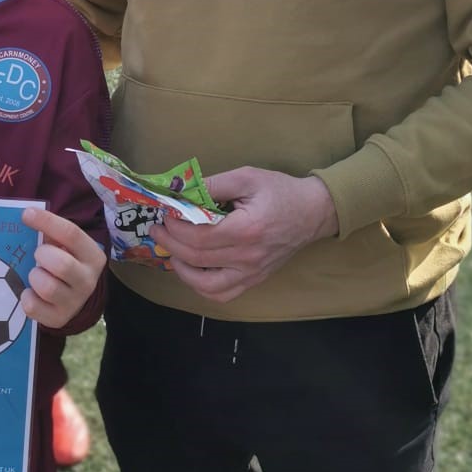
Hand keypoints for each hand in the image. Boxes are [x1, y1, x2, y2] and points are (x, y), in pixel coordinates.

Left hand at [20, 207, 105, 329]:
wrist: (74, 298)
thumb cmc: (65, 262)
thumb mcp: (66, 247)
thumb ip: (52, 233)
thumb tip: (27, 216)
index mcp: (93, 256)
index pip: (72, 234)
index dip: (47, 222)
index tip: (26, 214)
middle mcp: (88, 280)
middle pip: (62, 265)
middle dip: (43, 256)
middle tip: (39, 255)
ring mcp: (74, 302)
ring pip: (47, 287)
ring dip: (35, 277)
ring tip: (37, 274)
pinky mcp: (58, 318)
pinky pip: (33, 306)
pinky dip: (27, 297)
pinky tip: (32, 292)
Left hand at [158, 166, 337, 302]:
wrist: (313, 212)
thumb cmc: (281, 192)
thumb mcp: (247, 177)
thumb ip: (213, 184)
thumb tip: (180, 190)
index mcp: (246, 230)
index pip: (198, 236)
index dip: (175, 228)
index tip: (165, 215)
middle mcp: (248, 257)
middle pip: (196, 259)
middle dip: (170, 244)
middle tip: (157, 230)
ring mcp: (251, 273)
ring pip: (206, 286)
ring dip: (182, 270)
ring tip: (173, 251)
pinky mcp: (254, 280)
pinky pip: (222, 294)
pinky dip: (201, 287)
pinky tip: (193, 269)